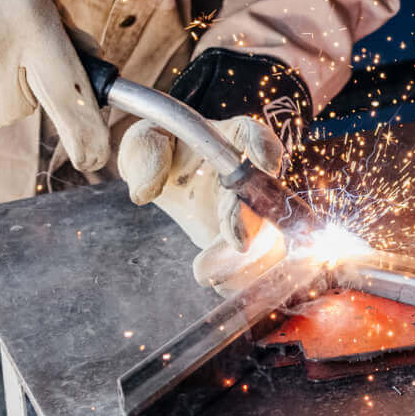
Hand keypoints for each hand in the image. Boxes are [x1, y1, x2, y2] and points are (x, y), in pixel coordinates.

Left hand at [118, 113, 286, 288]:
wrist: (165, 176)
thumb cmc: (160, 150)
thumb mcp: (144, 141)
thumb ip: (145, 155)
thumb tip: (145, 191)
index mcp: (231, 140)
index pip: (254, 136)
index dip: (266, 148)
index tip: (267, 164)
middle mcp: (249, 175)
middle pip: (265, 198)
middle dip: (252, 221)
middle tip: (237, 243)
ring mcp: (250, 211)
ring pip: (270, 237)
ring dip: (250, 259)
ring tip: (208, 271)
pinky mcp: (242, 241)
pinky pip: (255, 264)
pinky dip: (240, 277)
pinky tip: (214, 280)